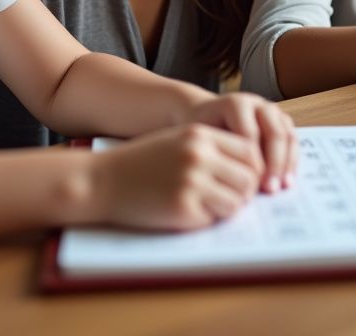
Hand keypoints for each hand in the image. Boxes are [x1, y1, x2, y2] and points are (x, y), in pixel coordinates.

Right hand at [86, 123, 261, 229]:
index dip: (253, 169)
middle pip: (249, 178)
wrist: (102, 180)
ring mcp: (192, 182)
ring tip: (207, 205)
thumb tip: (251, 171)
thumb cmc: (142, 162)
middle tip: (229, 198)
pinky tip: (187, 212)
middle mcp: (200, 155)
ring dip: (227, 208)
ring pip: (236, 202)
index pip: (250, 152)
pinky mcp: (182, 208)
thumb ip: (212, 149)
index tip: (244, 180)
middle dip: (244, 192)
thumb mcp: (178, 141)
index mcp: (201, 135)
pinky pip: (214, 218)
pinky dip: (207, 219)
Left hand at [183, 93, 296, 192]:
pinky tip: (287, 181)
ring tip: (282, 187)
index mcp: (236, 104)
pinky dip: (292, 161)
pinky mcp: (281, 121)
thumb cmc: (201, 131)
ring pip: (288, 135)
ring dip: (287, 163)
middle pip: (274, 133)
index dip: (253, 161)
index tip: (249, 185)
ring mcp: (272, 111)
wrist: (205, 114)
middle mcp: (257, 104)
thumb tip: (234, 184)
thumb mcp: (201, 140)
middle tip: (270, 189)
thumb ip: (217, 154)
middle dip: (274, 163)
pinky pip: (292, 140)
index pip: (251, 135)